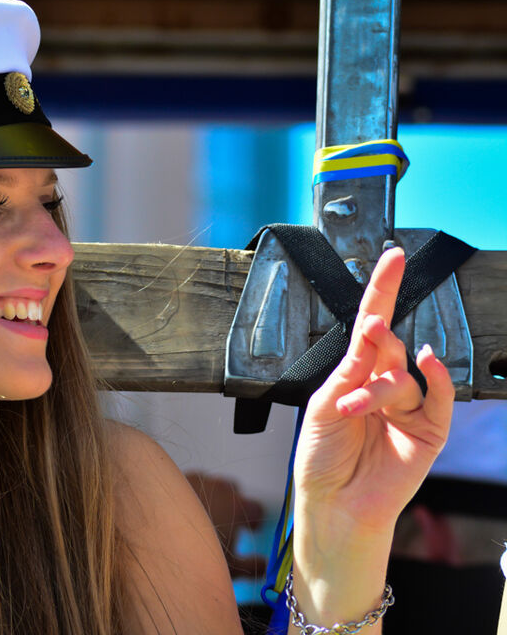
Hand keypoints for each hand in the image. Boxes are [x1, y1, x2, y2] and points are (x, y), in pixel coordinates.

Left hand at [183, 472, 265, 578]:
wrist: (157, 537)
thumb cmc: (197, 555)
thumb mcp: (230, 568)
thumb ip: (254, 565)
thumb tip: (266, 565)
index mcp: (239, 505)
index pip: (257, 508)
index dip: (255, 520)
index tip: (251, 530)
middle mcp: (221, 487)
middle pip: (234, 490)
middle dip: (232, 503)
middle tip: (225, 523)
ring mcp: (198, 479)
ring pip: (210, 484)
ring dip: (210, 495)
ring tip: (200, 517)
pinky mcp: (175, 478)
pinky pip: (187, 482)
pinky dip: (188, 492)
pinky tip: (179, 510)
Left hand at [294, 246, 454, 533]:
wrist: (333, 504)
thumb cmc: (321, 458)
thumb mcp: (324, 405)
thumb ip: (351, 370)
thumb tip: (374, 331)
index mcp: (354, 374)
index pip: (371, 324)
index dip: (381, 290)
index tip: (391, 257)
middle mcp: (383, 385)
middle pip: (389, 345)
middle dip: (378, 338)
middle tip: (370, 332)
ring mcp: (407, 407)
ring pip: (404, 376)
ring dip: (380, 387)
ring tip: (353, 408)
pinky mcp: (427, 431)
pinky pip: (439, 398)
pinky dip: (439, 379)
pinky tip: (429, 363)